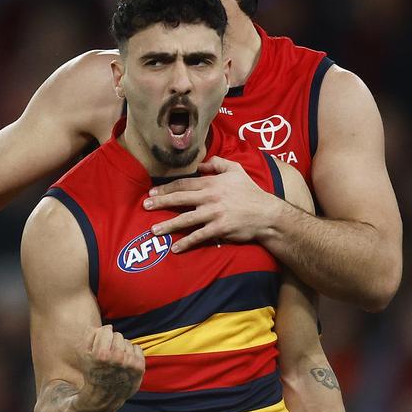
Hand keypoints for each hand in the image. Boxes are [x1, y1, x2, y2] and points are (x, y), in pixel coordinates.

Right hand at [81, 325, 144, 411]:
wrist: (105, 395)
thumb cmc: (93, 372)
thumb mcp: (85, 355)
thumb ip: (91, 336)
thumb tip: (108, 326)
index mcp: (101, 354)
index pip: (107, 330)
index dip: (102, 336)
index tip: (100, 345)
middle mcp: (117, 358)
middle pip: (118, 335)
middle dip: (112, 342)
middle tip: (108, 355)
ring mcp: (130, 363)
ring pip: (127, 342)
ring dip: (122, 348)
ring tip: (116, 361)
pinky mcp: (140, 367)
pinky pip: (137, 347)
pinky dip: (131, 353)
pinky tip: (124, 363)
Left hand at [143, 156, 283, 252]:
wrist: (267, 213)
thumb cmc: (251, 191)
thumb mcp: (236, 170)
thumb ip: (218, 163)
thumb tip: (200, 164)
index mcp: (212, 183)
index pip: (184, 184)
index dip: (166, 188)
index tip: (152, 191)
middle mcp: (210, 197)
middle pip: (180, 199)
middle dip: (161, 202)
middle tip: (145, 206)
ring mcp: (214, 214)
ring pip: (186, 219)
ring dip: (168, 225)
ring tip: (153, 230)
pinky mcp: (219, 229)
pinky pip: (199, 236)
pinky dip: (186, 242)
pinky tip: (175, 248)